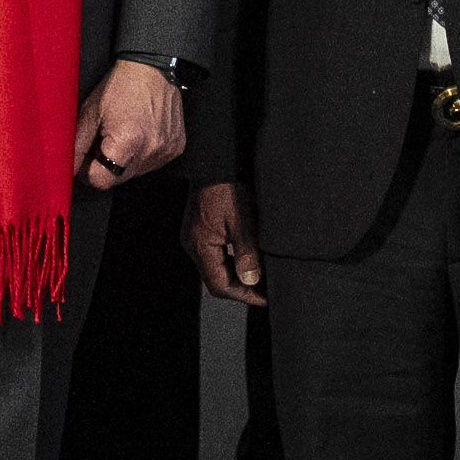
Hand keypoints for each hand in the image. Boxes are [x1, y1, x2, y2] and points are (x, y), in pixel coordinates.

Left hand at [79, 57, 188, 186]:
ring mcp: (165, 150)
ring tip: (123, 133)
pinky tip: (139, 133)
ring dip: (124, 161)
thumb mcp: (90, 113)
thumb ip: (76, 145)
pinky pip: (152, 163)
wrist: (153, 68)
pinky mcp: (175, 148)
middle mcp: (150, 150)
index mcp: (127, 142)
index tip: (86, 159)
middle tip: (104, 140)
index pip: (101, 180)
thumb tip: (64, 168)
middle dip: (105, 165)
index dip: (88, 172)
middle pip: (117, 179)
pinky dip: (142, 153)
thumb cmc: (122, 85)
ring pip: (134, 173)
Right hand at [186, 179, 266, 307]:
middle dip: (242, 289)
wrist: (217, 160)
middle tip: (266, 292)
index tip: (266, 299)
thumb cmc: (229, 187)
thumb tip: (251, 281)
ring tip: (261, 279)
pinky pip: (215, 255)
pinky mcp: (201, 230)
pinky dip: (233, 262)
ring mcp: (195, 237)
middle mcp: (193, 245)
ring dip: (238, 276)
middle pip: (216, 280)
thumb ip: (247, 253)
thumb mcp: (243, 221)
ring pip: (216, 268)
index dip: (244, 295)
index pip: (219, 285)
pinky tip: (249, 261)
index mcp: (200, 245)